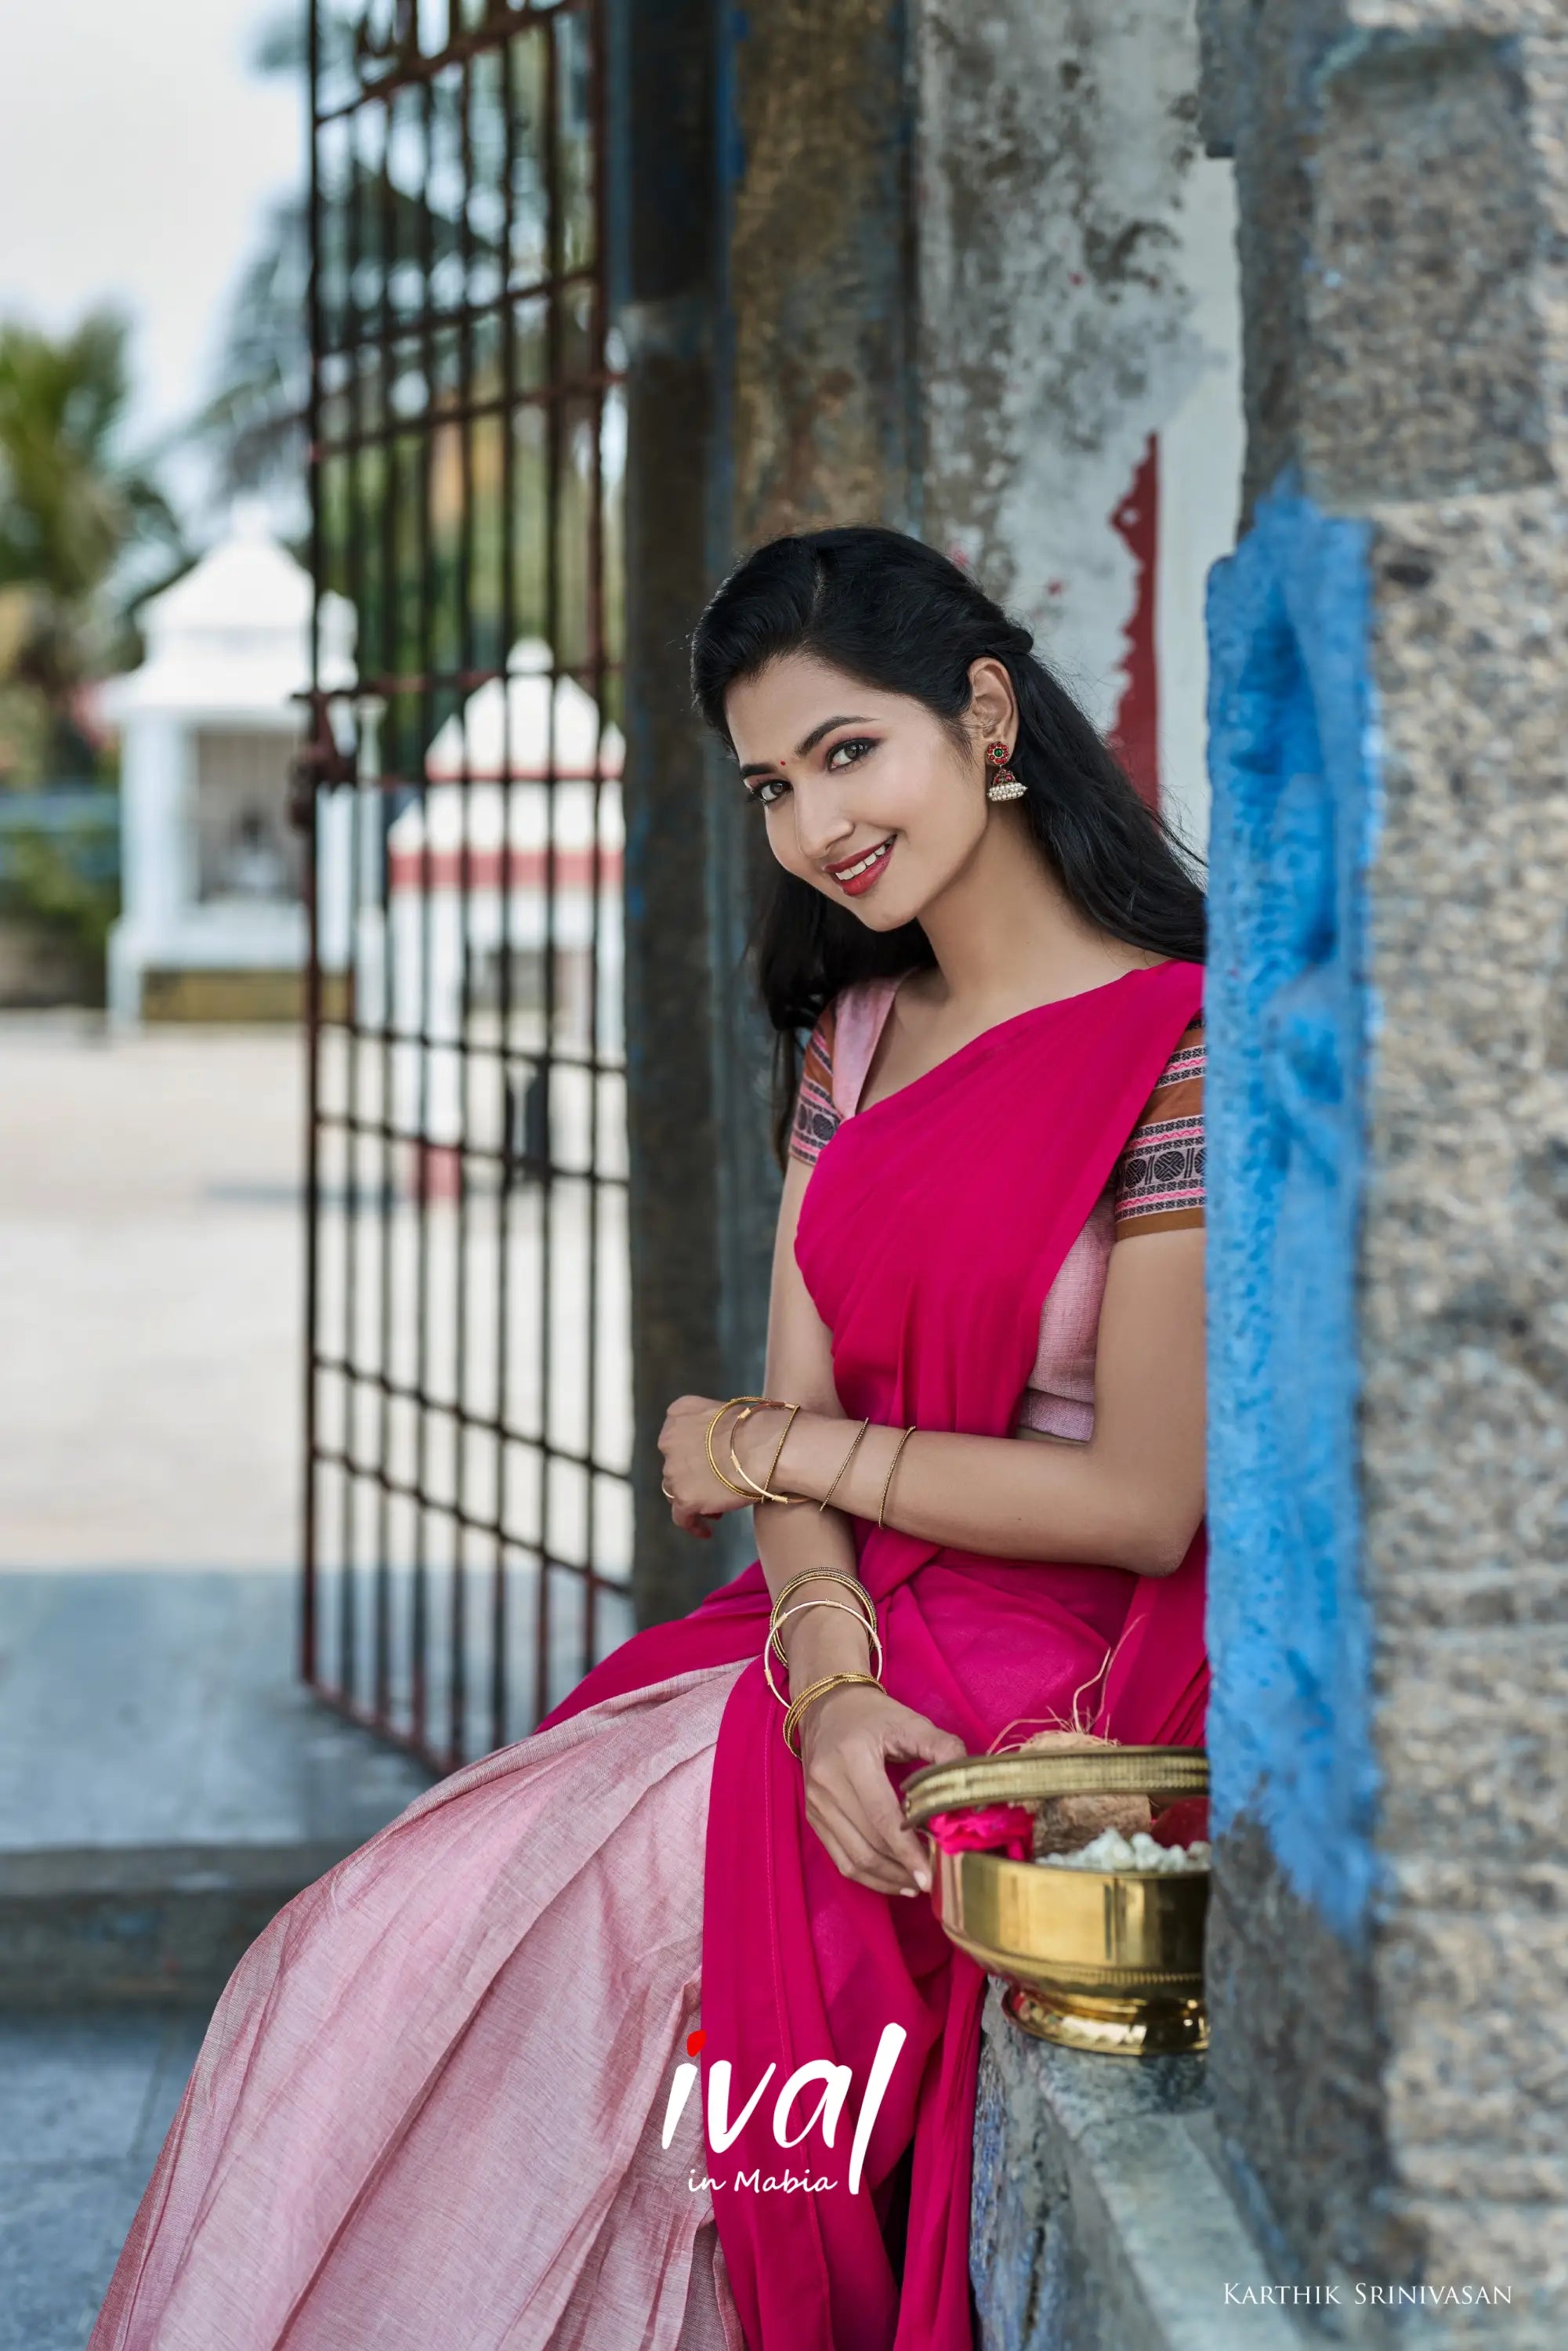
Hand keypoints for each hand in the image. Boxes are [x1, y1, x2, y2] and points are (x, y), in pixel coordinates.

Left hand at [657, 1394, 795, 1535]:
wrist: (767, 1447)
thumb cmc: (761, 1429)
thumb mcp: (729, 1414)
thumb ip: (714, 1428)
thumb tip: (720, 1449)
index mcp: (679, 1413)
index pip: (677, 1437)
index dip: (692, 1453)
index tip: (707, 1463)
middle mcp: (669, 1440)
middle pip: (675, 1465)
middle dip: (693, 1477)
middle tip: (716, 1487)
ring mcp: (673, 1470)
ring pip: (676, 1490)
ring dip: (694, 1498)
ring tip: (717, 1509)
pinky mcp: (684, 1498)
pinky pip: (682, 1518)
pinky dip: (692, 1524)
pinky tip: (706, 1531)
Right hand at [798, 1684, 965, 1897]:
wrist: (827, 1704)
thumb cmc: (873, 1714)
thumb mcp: (910, 1722)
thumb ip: (943, 1748)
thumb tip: (971, 1784)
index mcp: (851, 1758)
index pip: (882, 1817)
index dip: (907, 1851)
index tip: (930, 1875)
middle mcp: (827, 1784)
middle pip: (868, 1844)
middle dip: (902, 1868)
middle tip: (934, 1880)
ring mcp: (816, 1803)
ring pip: (853, 1858)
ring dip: (886, 1878)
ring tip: (916, 1884)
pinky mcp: (813, 1815)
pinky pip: (840, 1857)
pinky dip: (868, 1875)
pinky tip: (893, 1878)